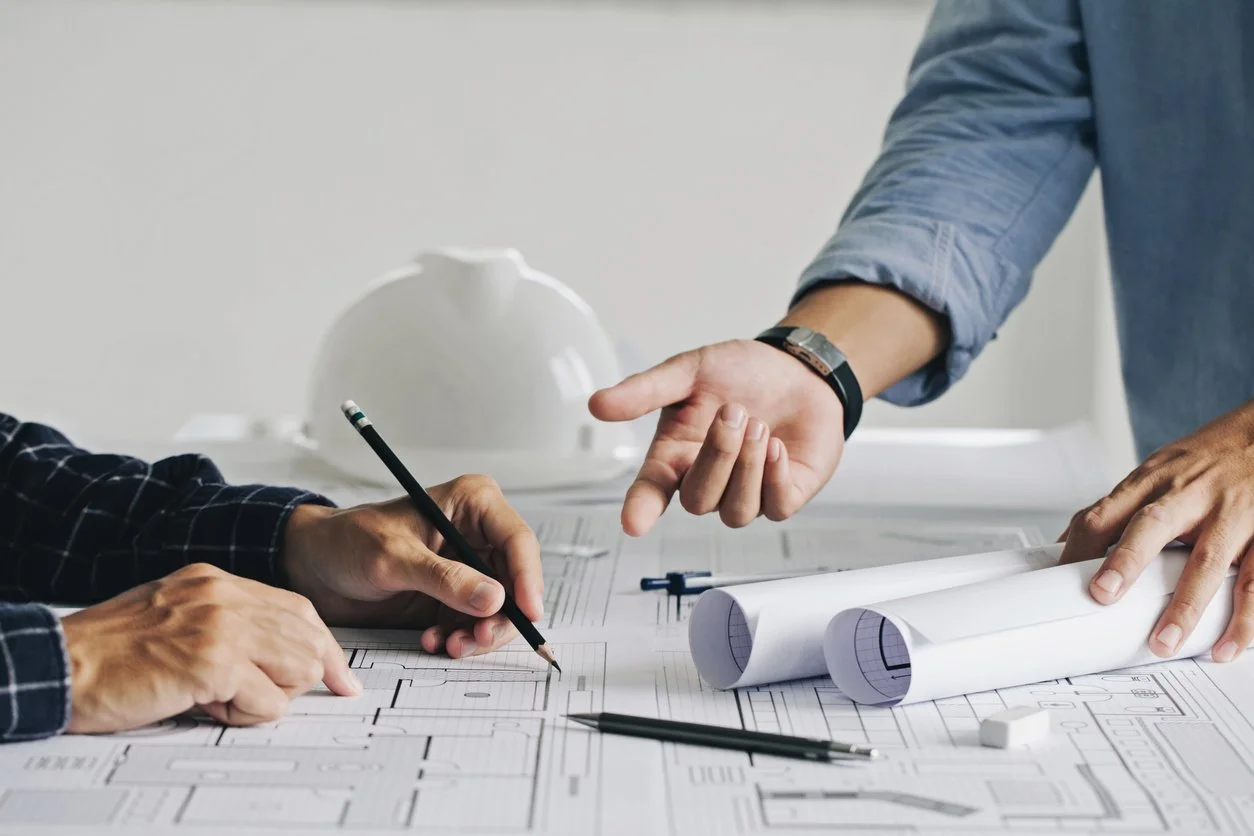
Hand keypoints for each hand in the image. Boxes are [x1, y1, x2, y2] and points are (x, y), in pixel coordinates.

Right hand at [61, 563, 358, 733]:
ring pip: (299, 669)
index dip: (325, 647)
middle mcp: (223, 595)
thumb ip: (222, 623)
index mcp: (214, 581)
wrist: (58, 664)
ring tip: (219, 698)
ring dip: (267, 697)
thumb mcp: (173, 616)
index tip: (341, 677)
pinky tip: (206, 707)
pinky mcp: (214, 662)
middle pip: (309, 638)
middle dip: (292, 678)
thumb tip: (271, 655)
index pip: (298, 609)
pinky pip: (269, 703)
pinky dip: (244, 717)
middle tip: (249, 696)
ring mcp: (221, 626)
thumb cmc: (106, 652)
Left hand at [281, 474, 542, 658]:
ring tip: (449, 645)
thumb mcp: (393, 558)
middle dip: (501, 616)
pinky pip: (474, 624)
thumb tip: (494, 598)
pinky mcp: (454, 597)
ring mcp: (467, 568)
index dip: (527, 579)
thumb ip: (445, 579)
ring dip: (478, 634)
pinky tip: (433, 641)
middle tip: (477, 640)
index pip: (517, 540)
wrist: (314, 567)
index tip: (527, 613)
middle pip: (515, 581)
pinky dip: (460, 639)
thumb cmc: (347, 541)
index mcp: (471, 504)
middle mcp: (476, 534)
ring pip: (499, 608)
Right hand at [589, 339, 842, 534]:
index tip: (633, 523)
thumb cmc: (742, 372)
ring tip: (759, 425)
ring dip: (748, 465)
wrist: (799, 368)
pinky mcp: (783, 497)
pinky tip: (777, 445)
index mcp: (675, 455)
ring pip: (736, 511)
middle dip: (717, 456)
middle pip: (698, 500)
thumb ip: (645, 390)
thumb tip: (597, 404)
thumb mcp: (690, 370)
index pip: (650, 492)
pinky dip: (774, 476)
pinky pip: (774, 508)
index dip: (640, 508)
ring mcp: (745, 493)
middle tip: (734, 412)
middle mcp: (706, 480)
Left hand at [1060, 401, 1253, 660]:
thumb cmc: (1205, 460)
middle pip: (1152, 525)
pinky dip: (1243, 618)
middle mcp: (1188, 495)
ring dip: (1185, 606)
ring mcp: (1230, 513)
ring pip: (1207, 561)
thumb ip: (1114, 507)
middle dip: (1125, 560)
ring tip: (1164, 642)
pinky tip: (1226, 646)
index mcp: (1152, 481)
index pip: (1105, 511)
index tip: (1060, 576)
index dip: (1080, 544)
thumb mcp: (1155, 471)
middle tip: (1103, 595)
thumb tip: (1066, 542)